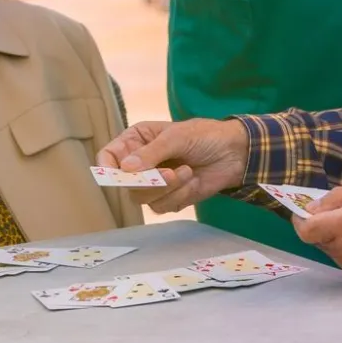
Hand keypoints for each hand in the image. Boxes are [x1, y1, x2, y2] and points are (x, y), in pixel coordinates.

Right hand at [96, 119, 248, 213]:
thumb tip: (125, 170)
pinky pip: (161, 206)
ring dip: (167, 188)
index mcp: (136, 141)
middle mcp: (140, 162)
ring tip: (187, 172)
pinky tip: (193, 181)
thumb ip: (151, 153)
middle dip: (148, 181)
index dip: (107, 168)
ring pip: (142, 198)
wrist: (234, 153)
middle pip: (125, 183)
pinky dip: (178, 196)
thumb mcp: (176, 137)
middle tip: (170, 173)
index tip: (117, 177)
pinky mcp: (169, 197)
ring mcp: (154, 182)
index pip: (108, 157)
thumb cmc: (204, 136)